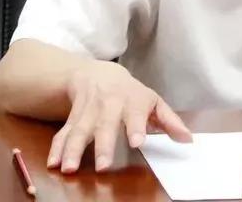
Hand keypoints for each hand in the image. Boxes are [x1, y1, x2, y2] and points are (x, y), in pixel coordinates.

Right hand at [47, 60, 191, 172]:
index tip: (137, 142)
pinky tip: (53, 162)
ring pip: (79, 129)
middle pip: (105, 125)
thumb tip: (188, 140)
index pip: (136, 114)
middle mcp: (109, 104)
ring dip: (73, 149)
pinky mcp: (72, 117)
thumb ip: (169, 121)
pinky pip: (63, 132)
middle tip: (102, 165)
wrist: (98, 73)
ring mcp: (89, 110)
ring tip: (69, 168)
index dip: (136, 127)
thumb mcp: (153, 101)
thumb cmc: (131, 93)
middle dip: (103, 145)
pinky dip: (57, 148)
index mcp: (133, 100)